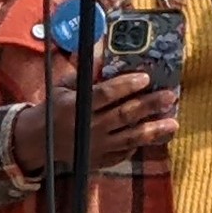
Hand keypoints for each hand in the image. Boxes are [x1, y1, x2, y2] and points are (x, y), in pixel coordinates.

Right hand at [12, 71, 178, 175]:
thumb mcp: (63, 88)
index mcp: (75, 107)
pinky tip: (157, 136)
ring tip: (173, 123)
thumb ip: (84, 74)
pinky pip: (124, 152)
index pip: (105, 95)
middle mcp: (88, 128)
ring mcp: (96, 146)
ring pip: (129, 138)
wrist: (38, 142)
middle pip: (123, 115)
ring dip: (153, 130)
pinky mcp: (100, 160)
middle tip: (170, 96)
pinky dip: (140, 144)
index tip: (146, 77)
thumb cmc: (54, 108)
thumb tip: (103, 52)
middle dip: (149, 105)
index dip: (126, 86)